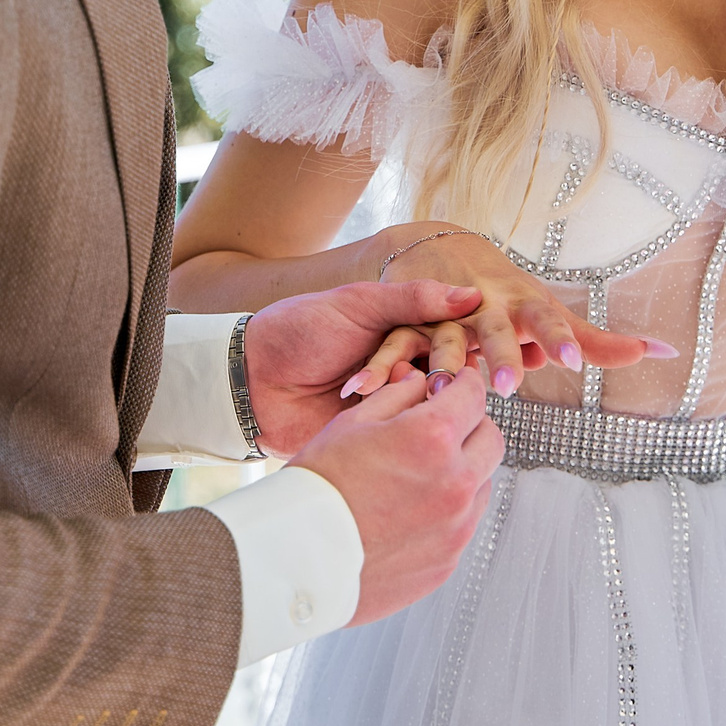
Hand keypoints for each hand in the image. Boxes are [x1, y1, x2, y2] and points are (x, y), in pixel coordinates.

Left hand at [240, 280, 484, 455]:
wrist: (252, 380)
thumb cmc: (299, 331)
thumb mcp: (357, 304)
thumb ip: (414, 299)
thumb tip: (473, 295)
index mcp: (404, 324)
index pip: (453, 330)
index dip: (459, 338)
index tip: (459, 344)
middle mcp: (406, 361)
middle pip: (448, 367)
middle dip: (437, 372)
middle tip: (420, 376)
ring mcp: (393, 398)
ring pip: (429, 400)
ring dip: (406, 392)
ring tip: (365, 386)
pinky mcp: (379, 431)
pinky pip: (404, 429)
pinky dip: (390, 418)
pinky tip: (361, 406)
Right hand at [289, 360, 505, 623]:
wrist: (297, 559)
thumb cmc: (318, 487)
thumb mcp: (351, 424)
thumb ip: (396, 396)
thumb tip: (419, 382)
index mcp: (432, 438)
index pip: (474, 396)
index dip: (464, 385)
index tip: (454, 387)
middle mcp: (455, 482)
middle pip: (491, 439)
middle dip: (471, 426)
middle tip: (442, 428)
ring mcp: (455, 527)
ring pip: (482, 483)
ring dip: (463, 470)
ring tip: (418, 474)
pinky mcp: (448, 561)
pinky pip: (463, 524)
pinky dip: (448, 511)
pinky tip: (409, 511)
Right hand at [349, 223, 675, 399]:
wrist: (440, 249)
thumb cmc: (508, 298)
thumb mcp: (550, 314)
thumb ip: (601, 340)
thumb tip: (669, 352)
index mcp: (519, 303)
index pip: (545, 320)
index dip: (559, 339)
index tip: (575, 362)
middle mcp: (481, 304)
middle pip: (493, 329)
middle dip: (500, 354)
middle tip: (510, 386)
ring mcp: (439, 313)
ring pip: (439, 338)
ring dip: (440, 359)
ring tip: (442, 386)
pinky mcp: (403, 323)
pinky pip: (389, 348)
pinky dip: (376, 368)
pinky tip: (361, 391)